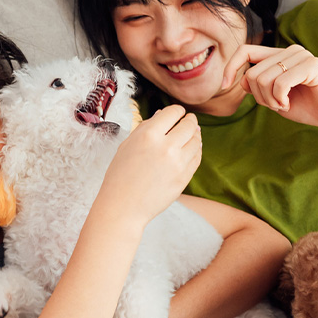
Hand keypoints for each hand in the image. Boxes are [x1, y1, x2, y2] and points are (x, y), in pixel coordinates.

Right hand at [98, 104, 201, 224]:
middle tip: (190, 119)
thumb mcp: (127, 145)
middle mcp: (166, 147)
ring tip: (193, 133)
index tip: (179, 112)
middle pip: (189, 125)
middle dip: (190, 120)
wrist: (123, 206)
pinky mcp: (184, 178)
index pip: (173, 112)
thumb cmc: (120, 175)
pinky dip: (196, 150)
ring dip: (196, 134)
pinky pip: (197, 158)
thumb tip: (162, 113)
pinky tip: (193, 148)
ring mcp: (178, 164)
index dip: (177, 110)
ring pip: (196, 141)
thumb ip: (146, 127)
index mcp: (148, 135)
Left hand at [222, 44, 317, 134]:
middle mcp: (290, 50)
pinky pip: (280, 83)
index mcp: (280, 55)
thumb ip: (258, 86)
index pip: (245, 51)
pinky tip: (289, 104)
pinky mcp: (312, 65)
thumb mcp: (274, 98)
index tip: (223, 86)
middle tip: (276, 106)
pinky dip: (279, 99)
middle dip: (258, 97)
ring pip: (263, 79)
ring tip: (284, 104)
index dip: (230, 67)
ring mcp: (301, 55)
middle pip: (252, 73)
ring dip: (269, 100)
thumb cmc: (308, 107)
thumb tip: (240, 79)